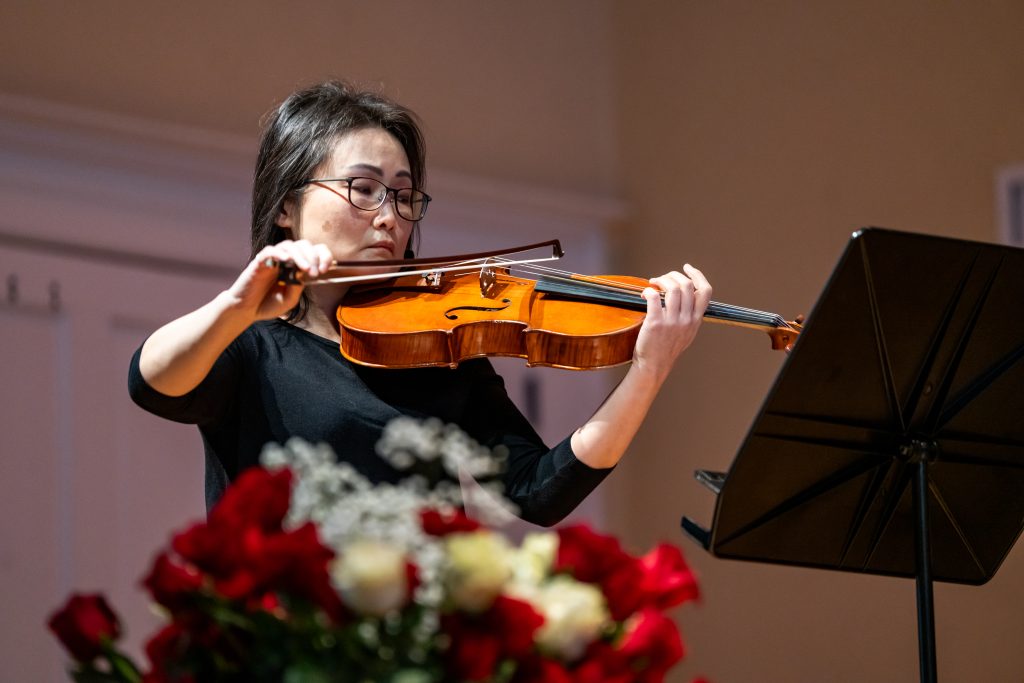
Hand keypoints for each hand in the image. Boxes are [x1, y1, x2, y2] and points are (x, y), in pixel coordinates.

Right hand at [225, 240, 333, 321]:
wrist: (247, 310)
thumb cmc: (268, 304)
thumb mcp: (290, 300)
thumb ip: (298, 287)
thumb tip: (303, 274)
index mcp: (297, 267)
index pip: (314, 251)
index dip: (323, 256)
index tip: (325, 270)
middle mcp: (286, 260)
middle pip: (303, 245)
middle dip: (313, 256)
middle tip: (314, 272)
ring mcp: (273, 259)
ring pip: (288, 245)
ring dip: (299, 255)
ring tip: (304, 269)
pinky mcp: (260, 262)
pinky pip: (269, 251)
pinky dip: (278, 253)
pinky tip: (285, 260)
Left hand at [632, 264, 711, 379]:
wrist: (654, 366)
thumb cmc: (666, 349)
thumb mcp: (687, 333)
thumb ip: (690, 316)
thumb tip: (686, 295)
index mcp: (696, 320)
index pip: (705, 291)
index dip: (697, 275)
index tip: (687, 268)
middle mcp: (687, 319)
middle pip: (687, 285)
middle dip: (673, 275)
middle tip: (662, 278)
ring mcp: (672, 322)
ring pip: (673, 288)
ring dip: (661, 280)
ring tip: (653, 283)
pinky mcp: (655, 323)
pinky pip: (654, 297)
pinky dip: (649, 290)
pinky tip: (645, 293)